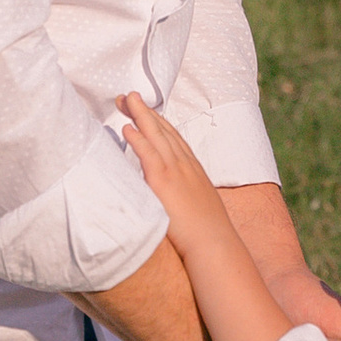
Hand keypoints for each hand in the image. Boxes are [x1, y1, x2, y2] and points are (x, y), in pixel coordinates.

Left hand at [117, 93, 224, 240]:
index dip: (158, 122)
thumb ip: (184, 198)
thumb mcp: (198, 208)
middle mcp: (186, 165)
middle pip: (163, 130)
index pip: (174, 138)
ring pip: (156, 136)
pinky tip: (127, 128)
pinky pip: (149, 155)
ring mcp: (176, 172)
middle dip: (145, 111)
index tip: (145, 110)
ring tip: (124, 100)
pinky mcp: (165, 183)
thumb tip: (175, 201)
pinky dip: (138, 140)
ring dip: (139, 116)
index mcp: (193, 170)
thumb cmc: (207, 234)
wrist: (215, 244)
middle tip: (128, 96)